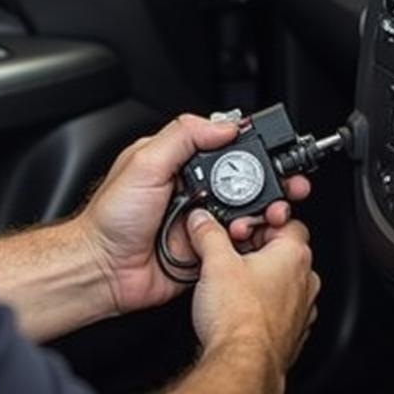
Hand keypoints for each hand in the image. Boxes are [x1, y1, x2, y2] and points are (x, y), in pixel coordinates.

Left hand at [79, 115, 309, 314]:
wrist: (102, 269)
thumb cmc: (111, 219)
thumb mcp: (144, 162)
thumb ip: (183, 136)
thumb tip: (223, 124)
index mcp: (181, 163)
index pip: (226, 147)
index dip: (253, 149)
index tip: (275, 153)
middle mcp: (195, 191)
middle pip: (245, 181)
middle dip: (271, 184)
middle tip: (291, 187)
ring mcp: (203, 222)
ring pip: (247, 213)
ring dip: (263, 214)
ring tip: (272, 215)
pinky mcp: (207, 251)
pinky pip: (237, 245)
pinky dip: (249, 243)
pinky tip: (252, 239)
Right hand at [186, 210, 319, 375]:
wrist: (241, 365)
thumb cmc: (238, 318)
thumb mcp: (215, 263)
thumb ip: (208, 234)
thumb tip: (202, 221)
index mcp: (294, 255)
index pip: (285, 221)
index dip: (260, 221)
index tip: (239, 228)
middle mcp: (305, 281)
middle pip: (283, 251)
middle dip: (256, 250)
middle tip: (230, 253)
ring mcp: (302, 310)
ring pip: (283, 282)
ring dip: (261, 279)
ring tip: (232, 283)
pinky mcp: (293, 334)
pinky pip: (280, 309)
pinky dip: (264, 306)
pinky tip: (240, 309)